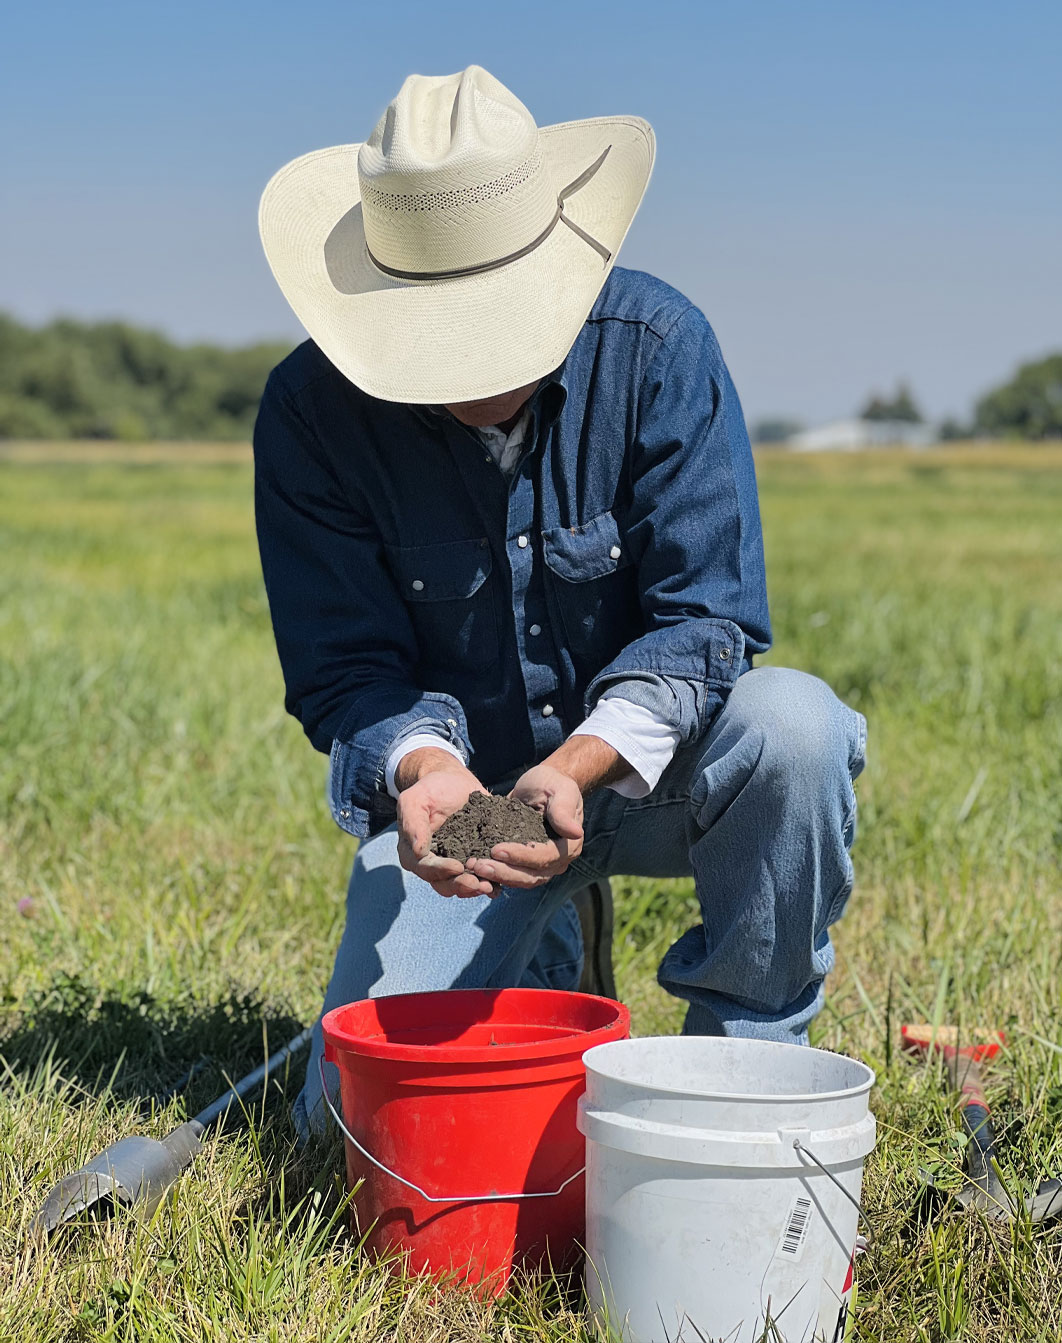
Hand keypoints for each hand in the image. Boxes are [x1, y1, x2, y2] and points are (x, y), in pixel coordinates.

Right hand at [395, 757, 497, 897]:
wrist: (453, 782)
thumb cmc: (431, 789)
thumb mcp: (415, 800)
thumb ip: (413, 823)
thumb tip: (418, 850)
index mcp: (414, 853)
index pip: (426, 868)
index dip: (441, 870)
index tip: (457, 867)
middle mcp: (433, 864)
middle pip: (444, 884)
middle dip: (461, 886)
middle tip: (479, 884)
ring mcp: (453, 864)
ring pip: (461, 885)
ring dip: (475, 888)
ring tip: (490, 886)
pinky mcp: (472, 860)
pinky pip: (479, 877)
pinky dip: (489, 882)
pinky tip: (500, 884)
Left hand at [466, 763, 583, 889]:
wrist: (542, 786)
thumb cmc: (552, 784)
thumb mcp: (560, 790)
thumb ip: (564, 811)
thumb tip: (575, 832)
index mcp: (568, 846)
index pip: (544, 857)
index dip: (521, 856)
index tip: (497, 849)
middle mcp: (555, 862)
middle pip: (530, 875)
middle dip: (503, 872)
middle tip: (477, 865)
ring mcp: (539, 867)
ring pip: (518, 880)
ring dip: (495, 876)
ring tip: (472, 867)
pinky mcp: (522, 865)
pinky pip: (509, 875)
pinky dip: (492, 874)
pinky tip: (473, 869)